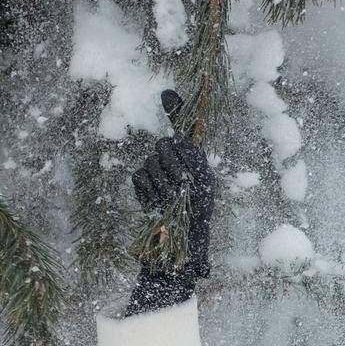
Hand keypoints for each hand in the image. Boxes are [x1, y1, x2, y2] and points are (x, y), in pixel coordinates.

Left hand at [132, 89, 215, 277]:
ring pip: (150, 161)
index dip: (177, 111)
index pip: (186, 137)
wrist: (182, 250)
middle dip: (161, 154)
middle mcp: (194, 178)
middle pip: (165, 145)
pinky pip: (140, 177)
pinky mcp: (158, 201)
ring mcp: (175, 190)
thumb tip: (169, 97)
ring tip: (163, 192)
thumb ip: (183, 143)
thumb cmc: (188, 208)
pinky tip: (153, 199)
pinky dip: (142, 187)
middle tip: (167, 171)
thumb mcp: (191, 174)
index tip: (166, 95)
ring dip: (152, 174)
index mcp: (204, 171)